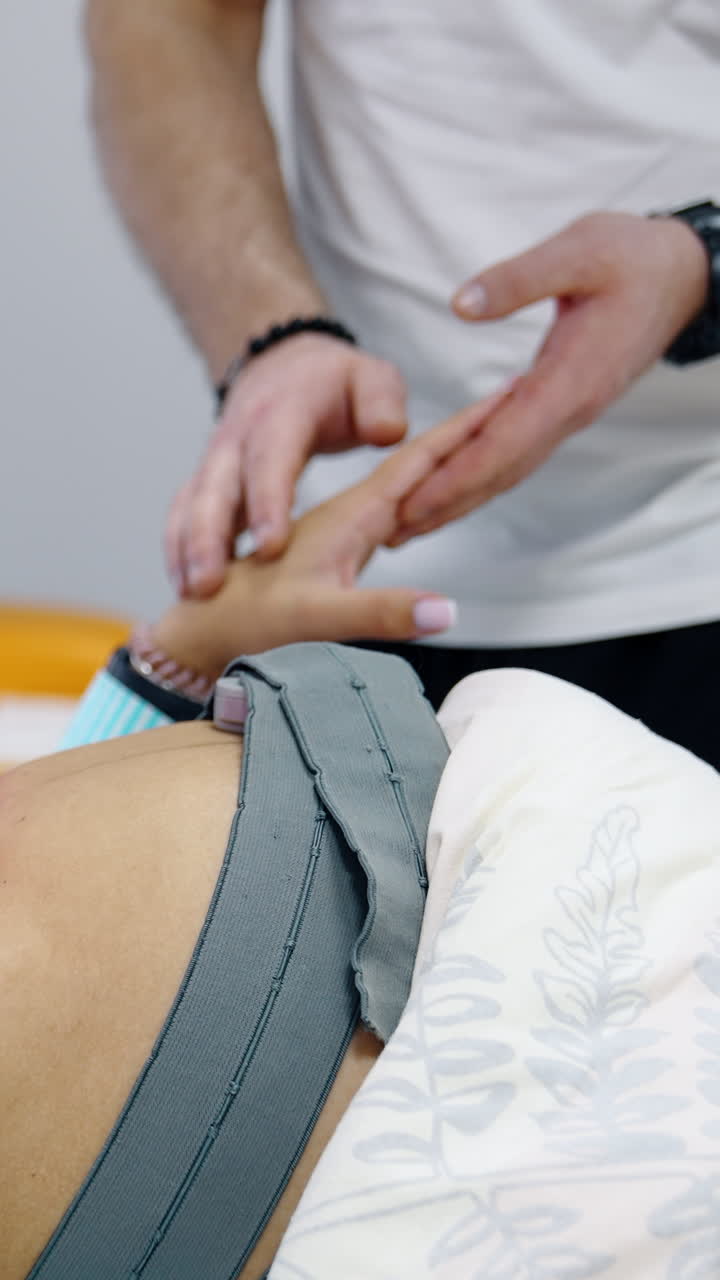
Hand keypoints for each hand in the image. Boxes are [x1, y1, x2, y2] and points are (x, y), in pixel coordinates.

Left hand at [153, 388, 508, 676]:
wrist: (196, 627)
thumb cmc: (248, 618)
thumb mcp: (315, 617)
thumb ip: (379, 612)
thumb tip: (448, 609)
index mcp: (349, 516)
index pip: (421, 462)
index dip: (467, 432)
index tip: (509, 395)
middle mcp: (344, 512)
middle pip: (418, 462)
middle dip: (465, 433)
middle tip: (512, 403)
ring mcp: (333, 526)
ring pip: (399, 481)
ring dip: (440, 457)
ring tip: (482, 435)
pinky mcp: (325, 545)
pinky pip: (380, 506)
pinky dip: (410, 490)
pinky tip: (419, 497)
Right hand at [166, 333, 407, 598]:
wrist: (286, 365)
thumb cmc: (336, 383)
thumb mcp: (371, 380)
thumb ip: (382, 403)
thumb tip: (386, 433)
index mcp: (283, 413)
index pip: (271, 458)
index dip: (268, 501)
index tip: (270, 546)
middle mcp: (240, 435)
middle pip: (217, 486)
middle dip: (209, 536)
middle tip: (207, 584)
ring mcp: (218, 458)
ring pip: (192, 502)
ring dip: (186, 548)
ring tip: (189, 594)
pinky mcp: (207, 478)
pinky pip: (183, 511)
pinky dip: (178, 546)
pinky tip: (183, 586)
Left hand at [389, 211, 709, 542]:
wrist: (679, 273)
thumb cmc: (632, 257)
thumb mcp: (577, 250)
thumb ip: (519, 279)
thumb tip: (462, 306)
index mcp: (570, 381)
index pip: (504, 445)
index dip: (456, 479)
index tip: (413, 505)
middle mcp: (571, 409)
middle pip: (502, 471)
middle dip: (449, 504)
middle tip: (394, 533)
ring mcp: (570, 412)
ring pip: (510, 468)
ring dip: (462, 498)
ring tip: (413, 522)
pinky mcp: (565, 405)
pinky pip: (519, 451)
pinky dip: (483, 474)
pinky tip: (455, 484)